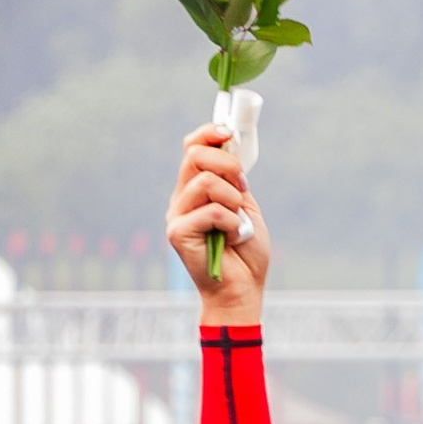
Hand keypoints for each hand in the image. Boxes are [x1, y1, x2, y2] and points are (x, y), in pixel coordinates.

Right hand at [166, 126, 270, 327]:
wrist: (243, 291)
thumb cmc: (246, 253)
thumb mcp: (245, 206)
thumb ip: (235, 179)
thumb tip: (231, 144)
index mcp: (196, 189)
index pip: (192, 148)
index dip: (209, 134)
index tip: (228, 132)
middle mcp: (181, 198)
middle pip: (194, 156)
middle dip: (227, 164)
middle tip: (243, 187)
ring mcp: (177, 215)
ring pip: (205, 181)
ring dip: (232, 199)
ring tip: (239, 222)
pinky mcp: (177, 233)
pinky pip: (211, 211)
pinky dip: (232, 223)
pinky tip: (234, 238)